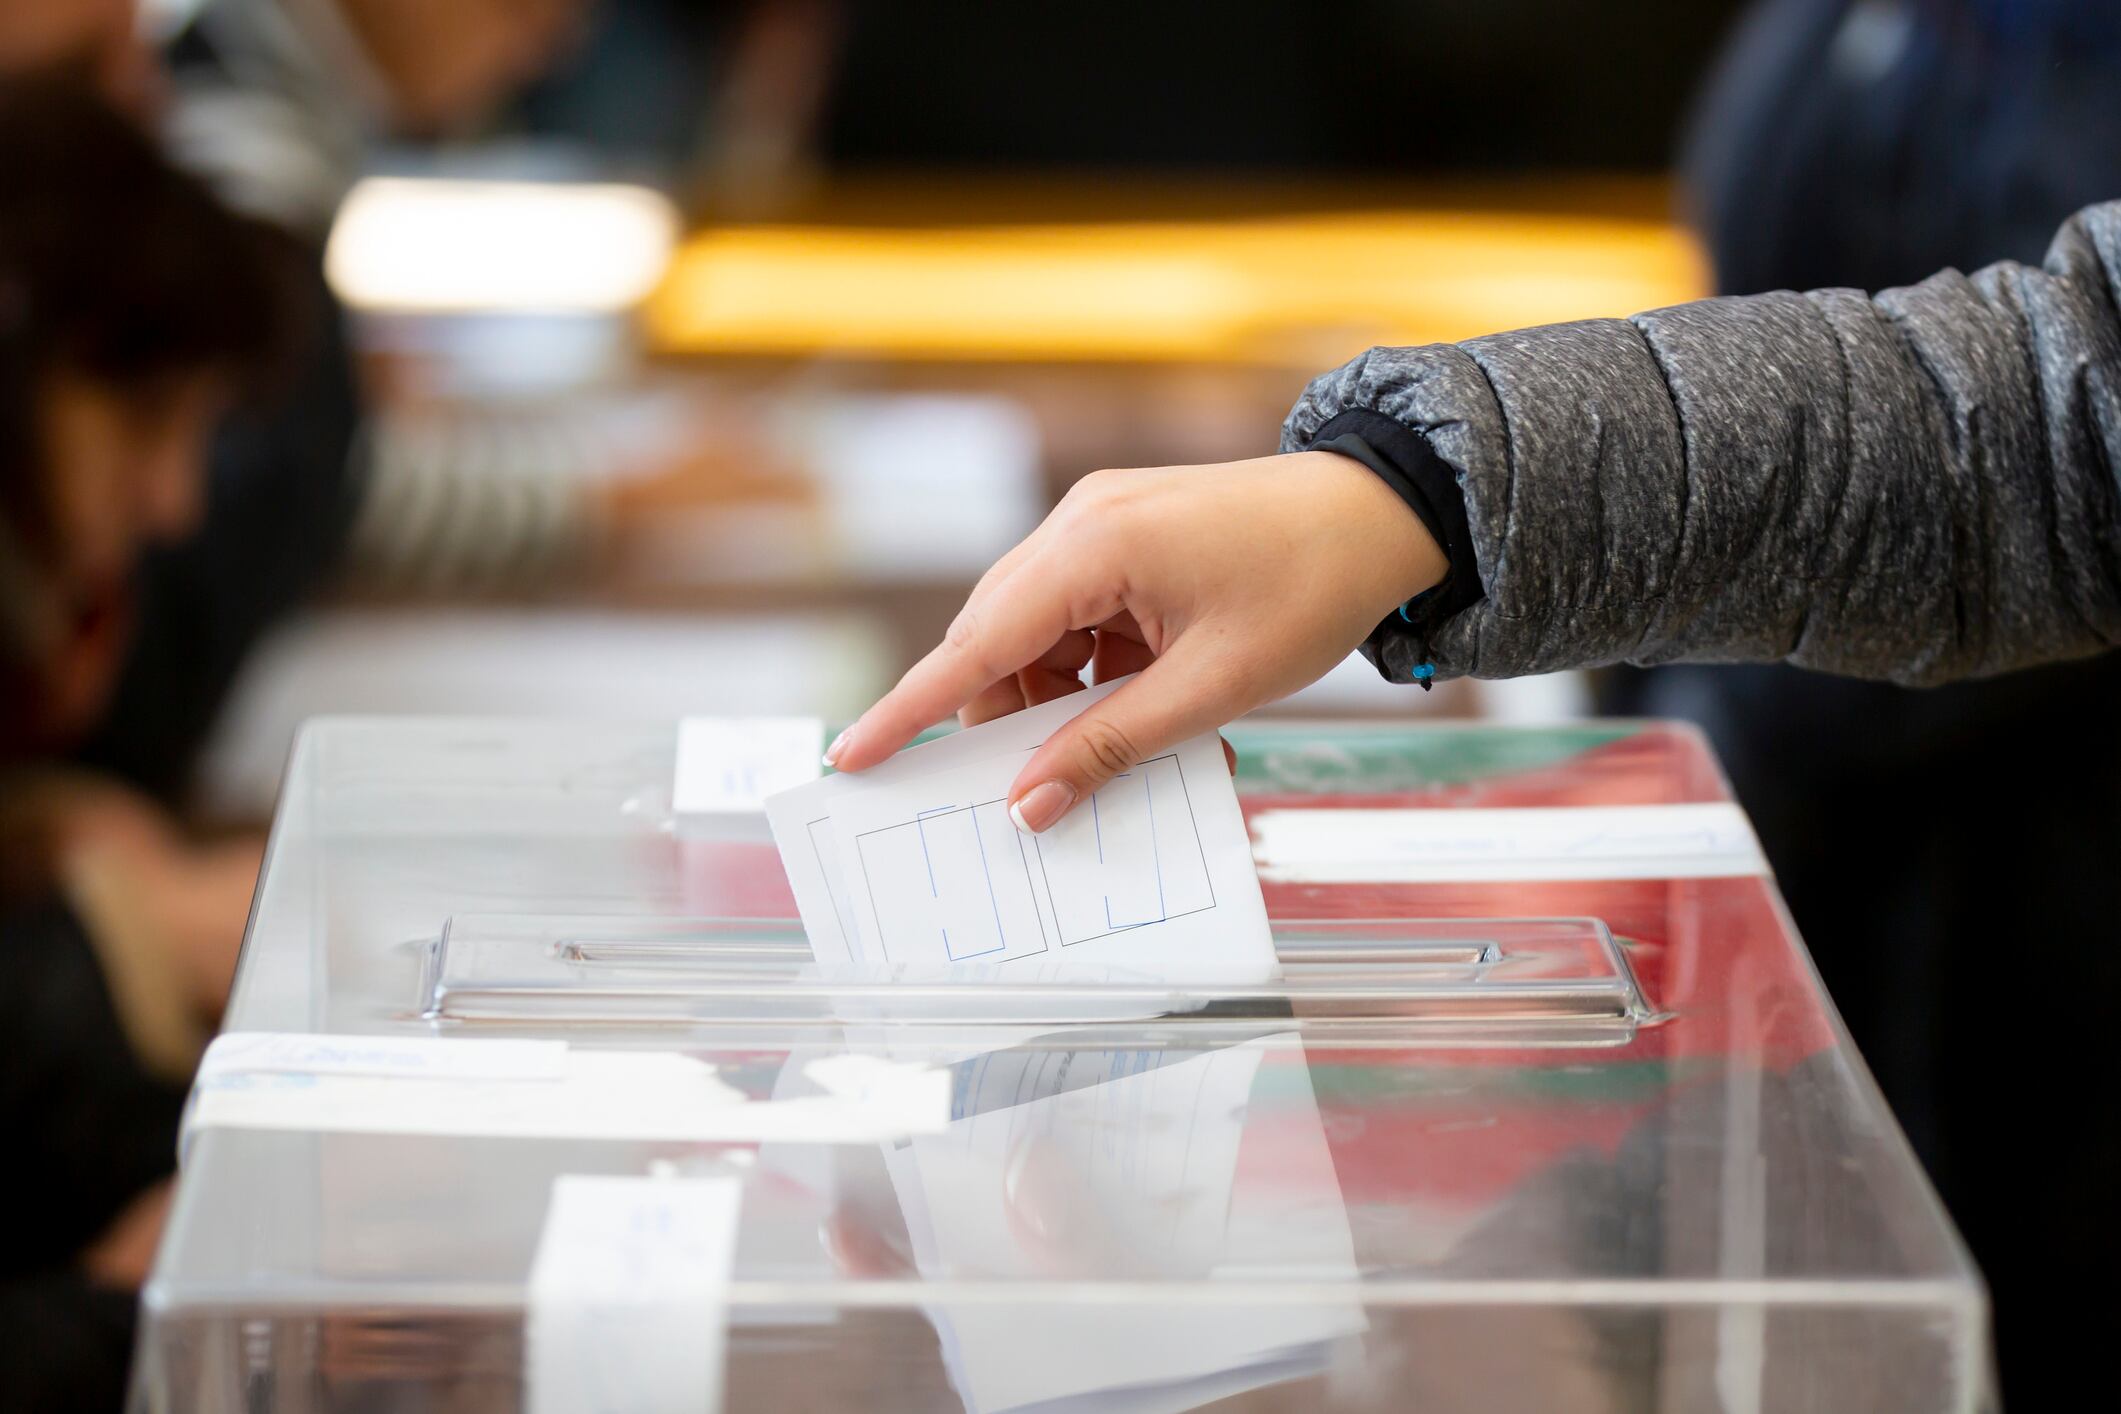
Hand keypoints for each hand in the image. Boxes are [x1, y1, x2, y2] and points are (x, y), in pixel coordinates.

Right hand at [827, 451, 1445, 828]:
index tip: (854, 756)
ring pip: (1040, 636)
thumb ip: (1110, 747)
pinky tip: (1144, 714)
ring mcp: (1102, 524)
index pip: (975, 643)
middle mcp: (1081, 523)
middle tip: (1027, 792)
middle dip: (1008, 720)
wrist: (1387, 513)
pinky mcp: (1126, 537)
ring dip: (1063, 702)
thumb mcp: (1211, 685)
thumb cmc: (1311, 584)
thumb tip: (1030, 804)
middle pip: (1000, 640)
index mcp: (1093, 545)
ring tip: (1120, 755)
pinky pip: (1082, 619)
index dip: (911, 709)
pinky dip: (1098, 674)